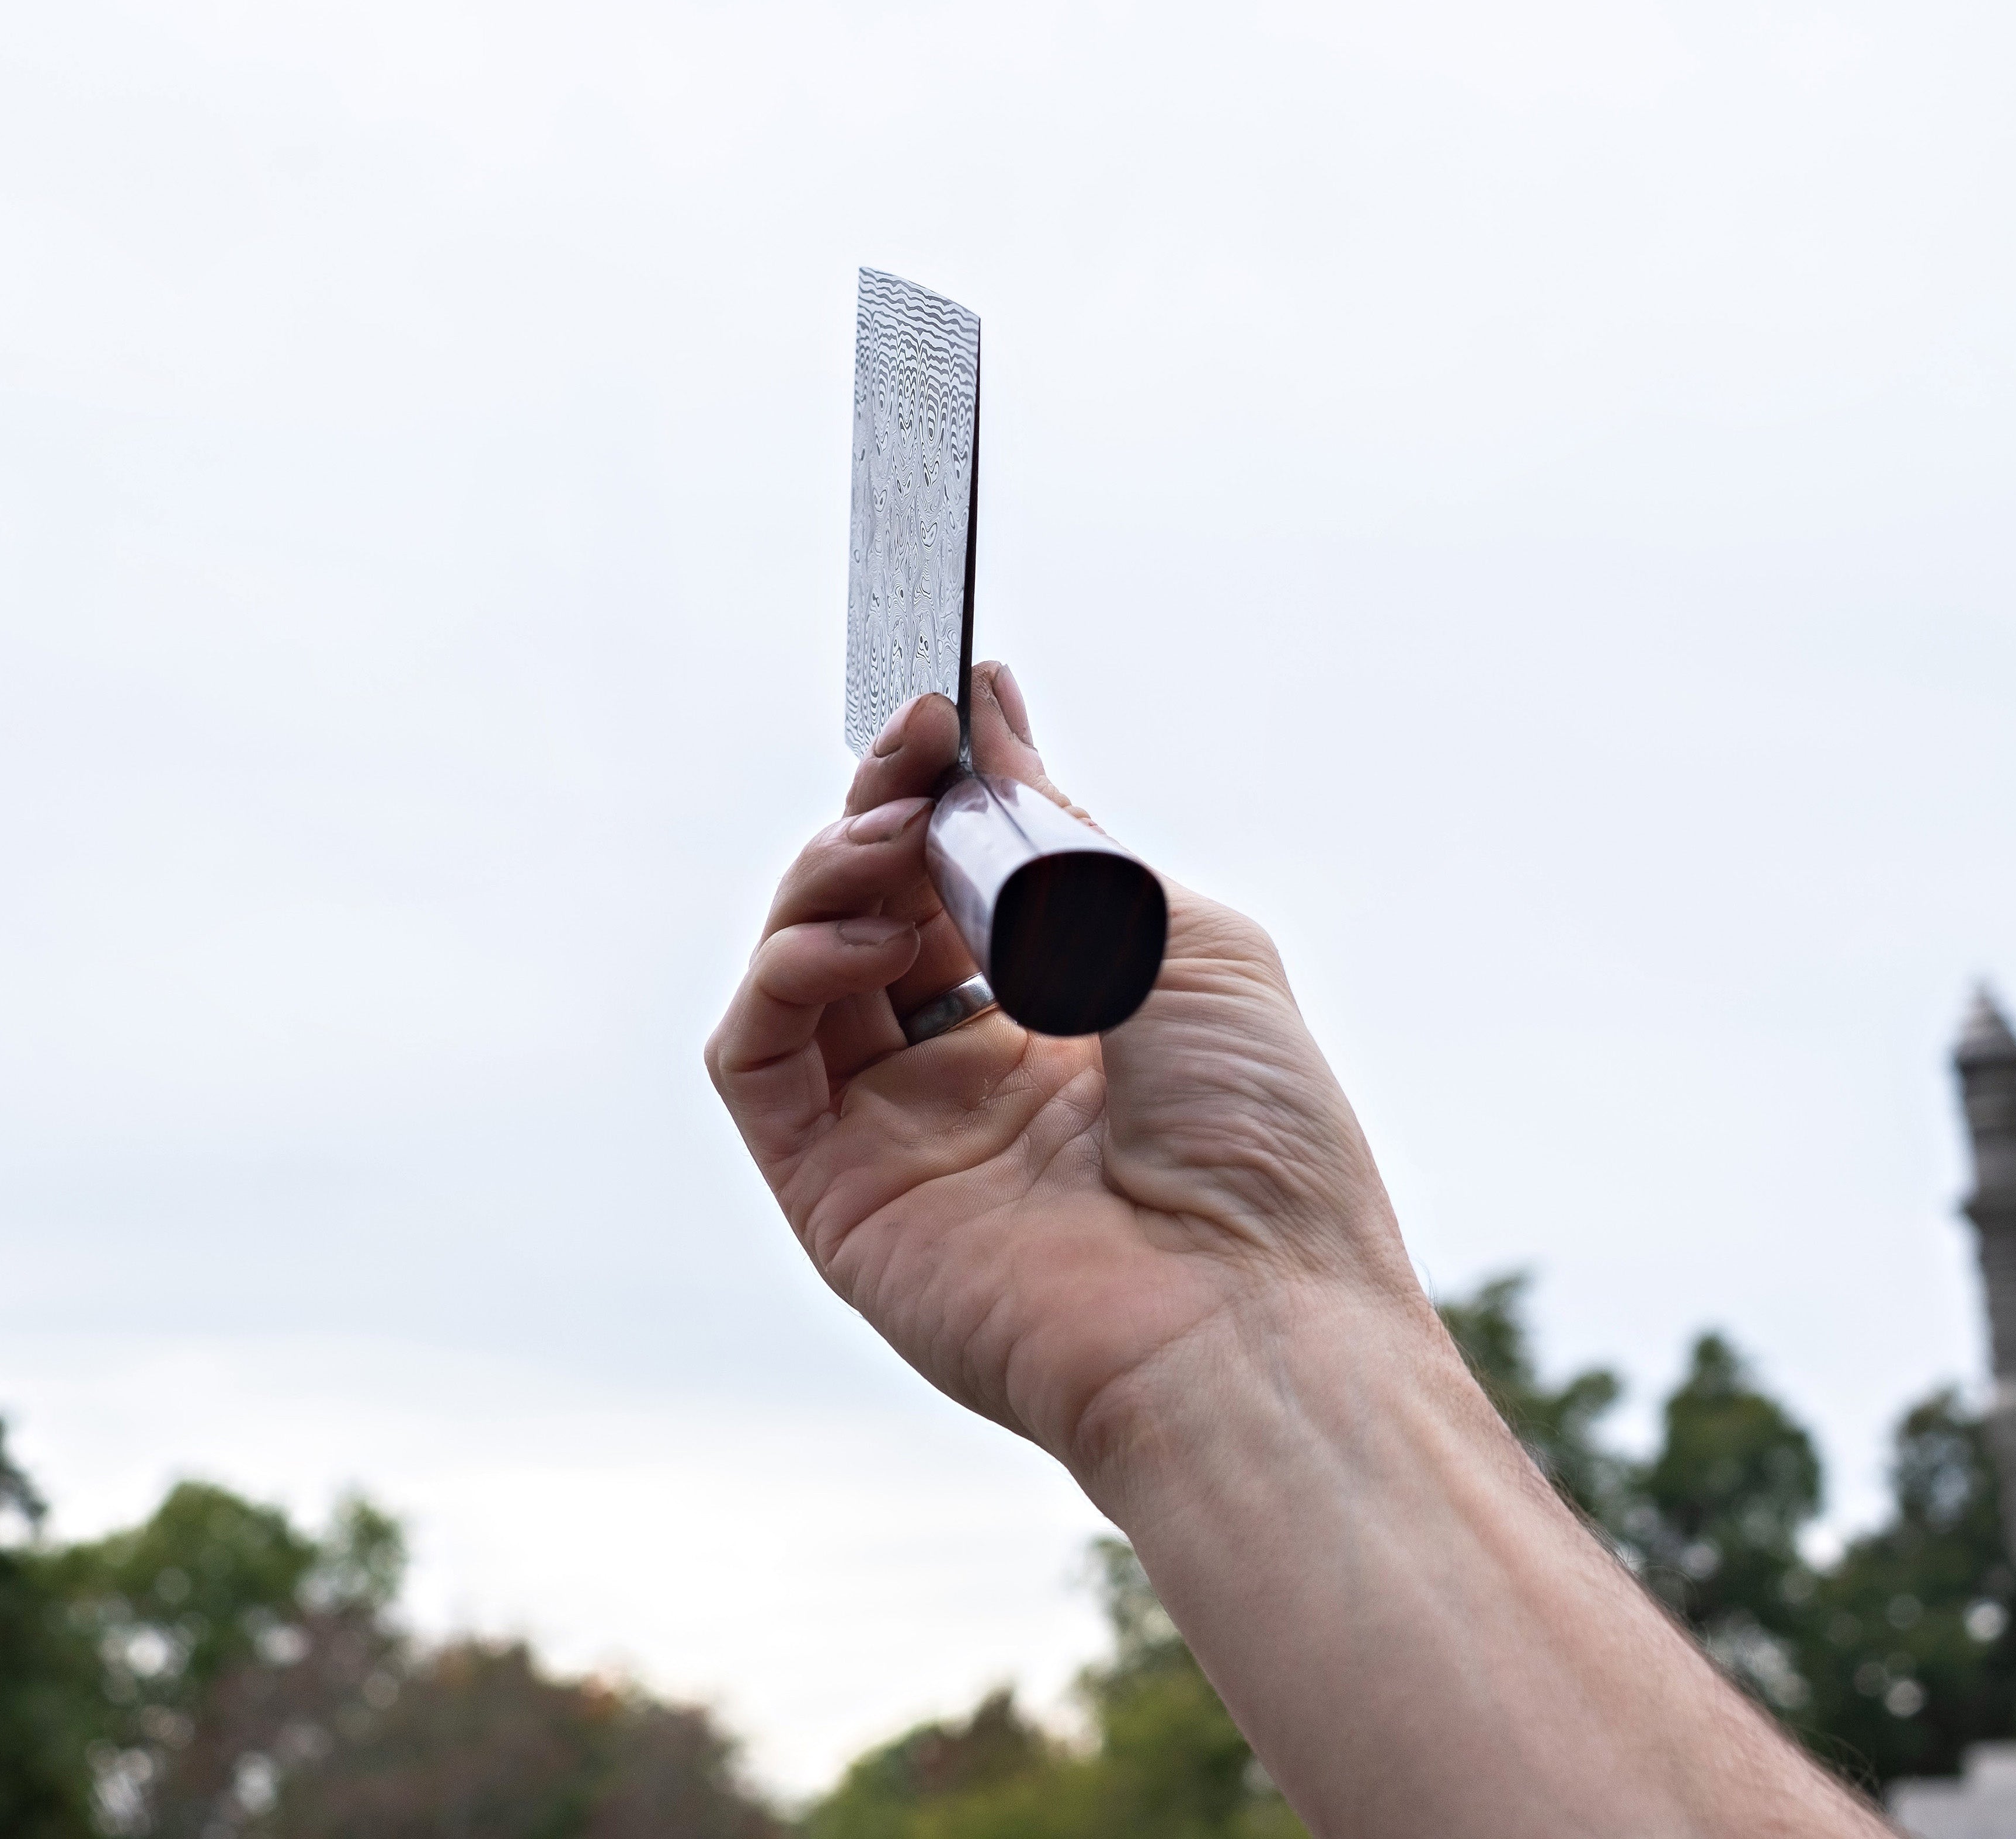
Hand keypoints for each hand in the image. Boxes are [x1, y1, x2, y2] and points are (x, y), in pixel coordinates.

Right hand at [704, 662, 1427, 1486]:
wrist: (1253, 1307)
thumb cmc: (1258, 1131)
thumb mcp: (1182, 935)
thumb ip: (1061, 835)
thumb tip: (990, 714)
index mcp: (1060, 1017)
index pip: (954, 880)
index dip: (939, 791)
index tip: (944, 707)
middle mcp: (969, 1072)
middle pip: (866, 910)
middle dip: (878, 811)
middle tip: (911, 754)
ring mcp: (896, 1132)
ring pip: (798, 970)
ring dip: (825, 875)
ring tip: (890, 841)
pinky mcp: (834, 1192)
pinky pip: (758, 1058)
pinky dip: (784, 971)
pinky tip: (866, 932)